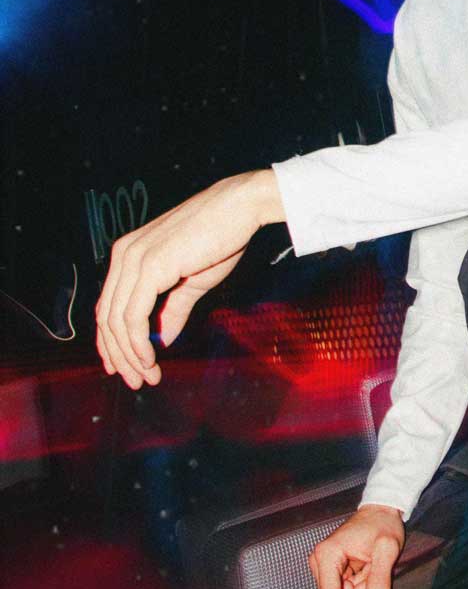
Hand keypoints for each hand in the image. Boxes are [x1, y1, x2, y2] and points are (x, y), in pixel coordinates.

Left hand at [95, 170, 283, 388]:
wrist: (240, 207)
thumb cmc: (220, 237)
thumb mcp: (192, 280)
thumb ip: (173, 310)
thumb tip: (161, 341)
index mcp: (128, 254)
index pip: (109, 306)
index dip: (114, 342)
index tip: (128, 367)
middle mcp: (123, 255)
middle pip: (107, 318)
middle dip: (120, 355)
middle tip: (138, 381)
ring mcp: (133, 259)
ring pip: (116, 321)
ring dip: (130, 355)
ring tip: (147, 376)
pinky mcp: (149, 267)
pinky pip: (133, 316)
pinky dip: (138, 343)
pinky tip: (151, 359)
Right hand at [309, 505, 404, 588]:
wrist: (381, 509)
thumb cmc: (383, 524)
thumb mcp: (387, 548)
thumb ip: (380, 578)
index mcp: (327, 554)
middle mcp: (320, 561)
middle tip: (378, 585)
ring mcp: (325, 565)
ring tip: (374, 567)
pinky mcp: (332, 569)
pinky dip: (361, 586)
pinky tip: (369, 568)